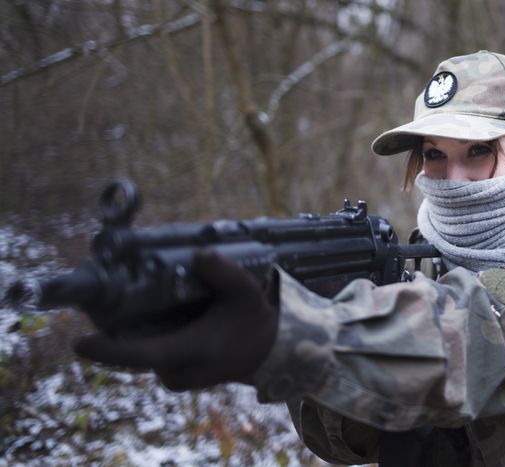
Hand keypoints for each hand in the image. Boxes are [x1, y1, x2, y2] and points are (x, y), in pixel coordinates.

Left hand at [74, 250, 278, 390]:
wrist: (266, 352)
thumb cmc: (253, 320)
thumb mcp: (245, 292)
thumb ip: (224, 273)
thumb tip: (200, 253)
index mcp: (192, 351)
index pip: (145, 355)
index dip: (110, 351)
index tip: (81, 343)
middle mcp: (178, 370)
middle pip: (131, 348)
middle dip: (111, 323)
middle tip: (96, 294)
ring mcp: (173, 376)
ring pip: (136, 351)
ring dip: (124, 328)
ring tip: (113, 297)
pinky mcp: (171, 376)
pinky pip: (145, 353)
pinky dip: (138, 334)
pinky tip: (137, 311)